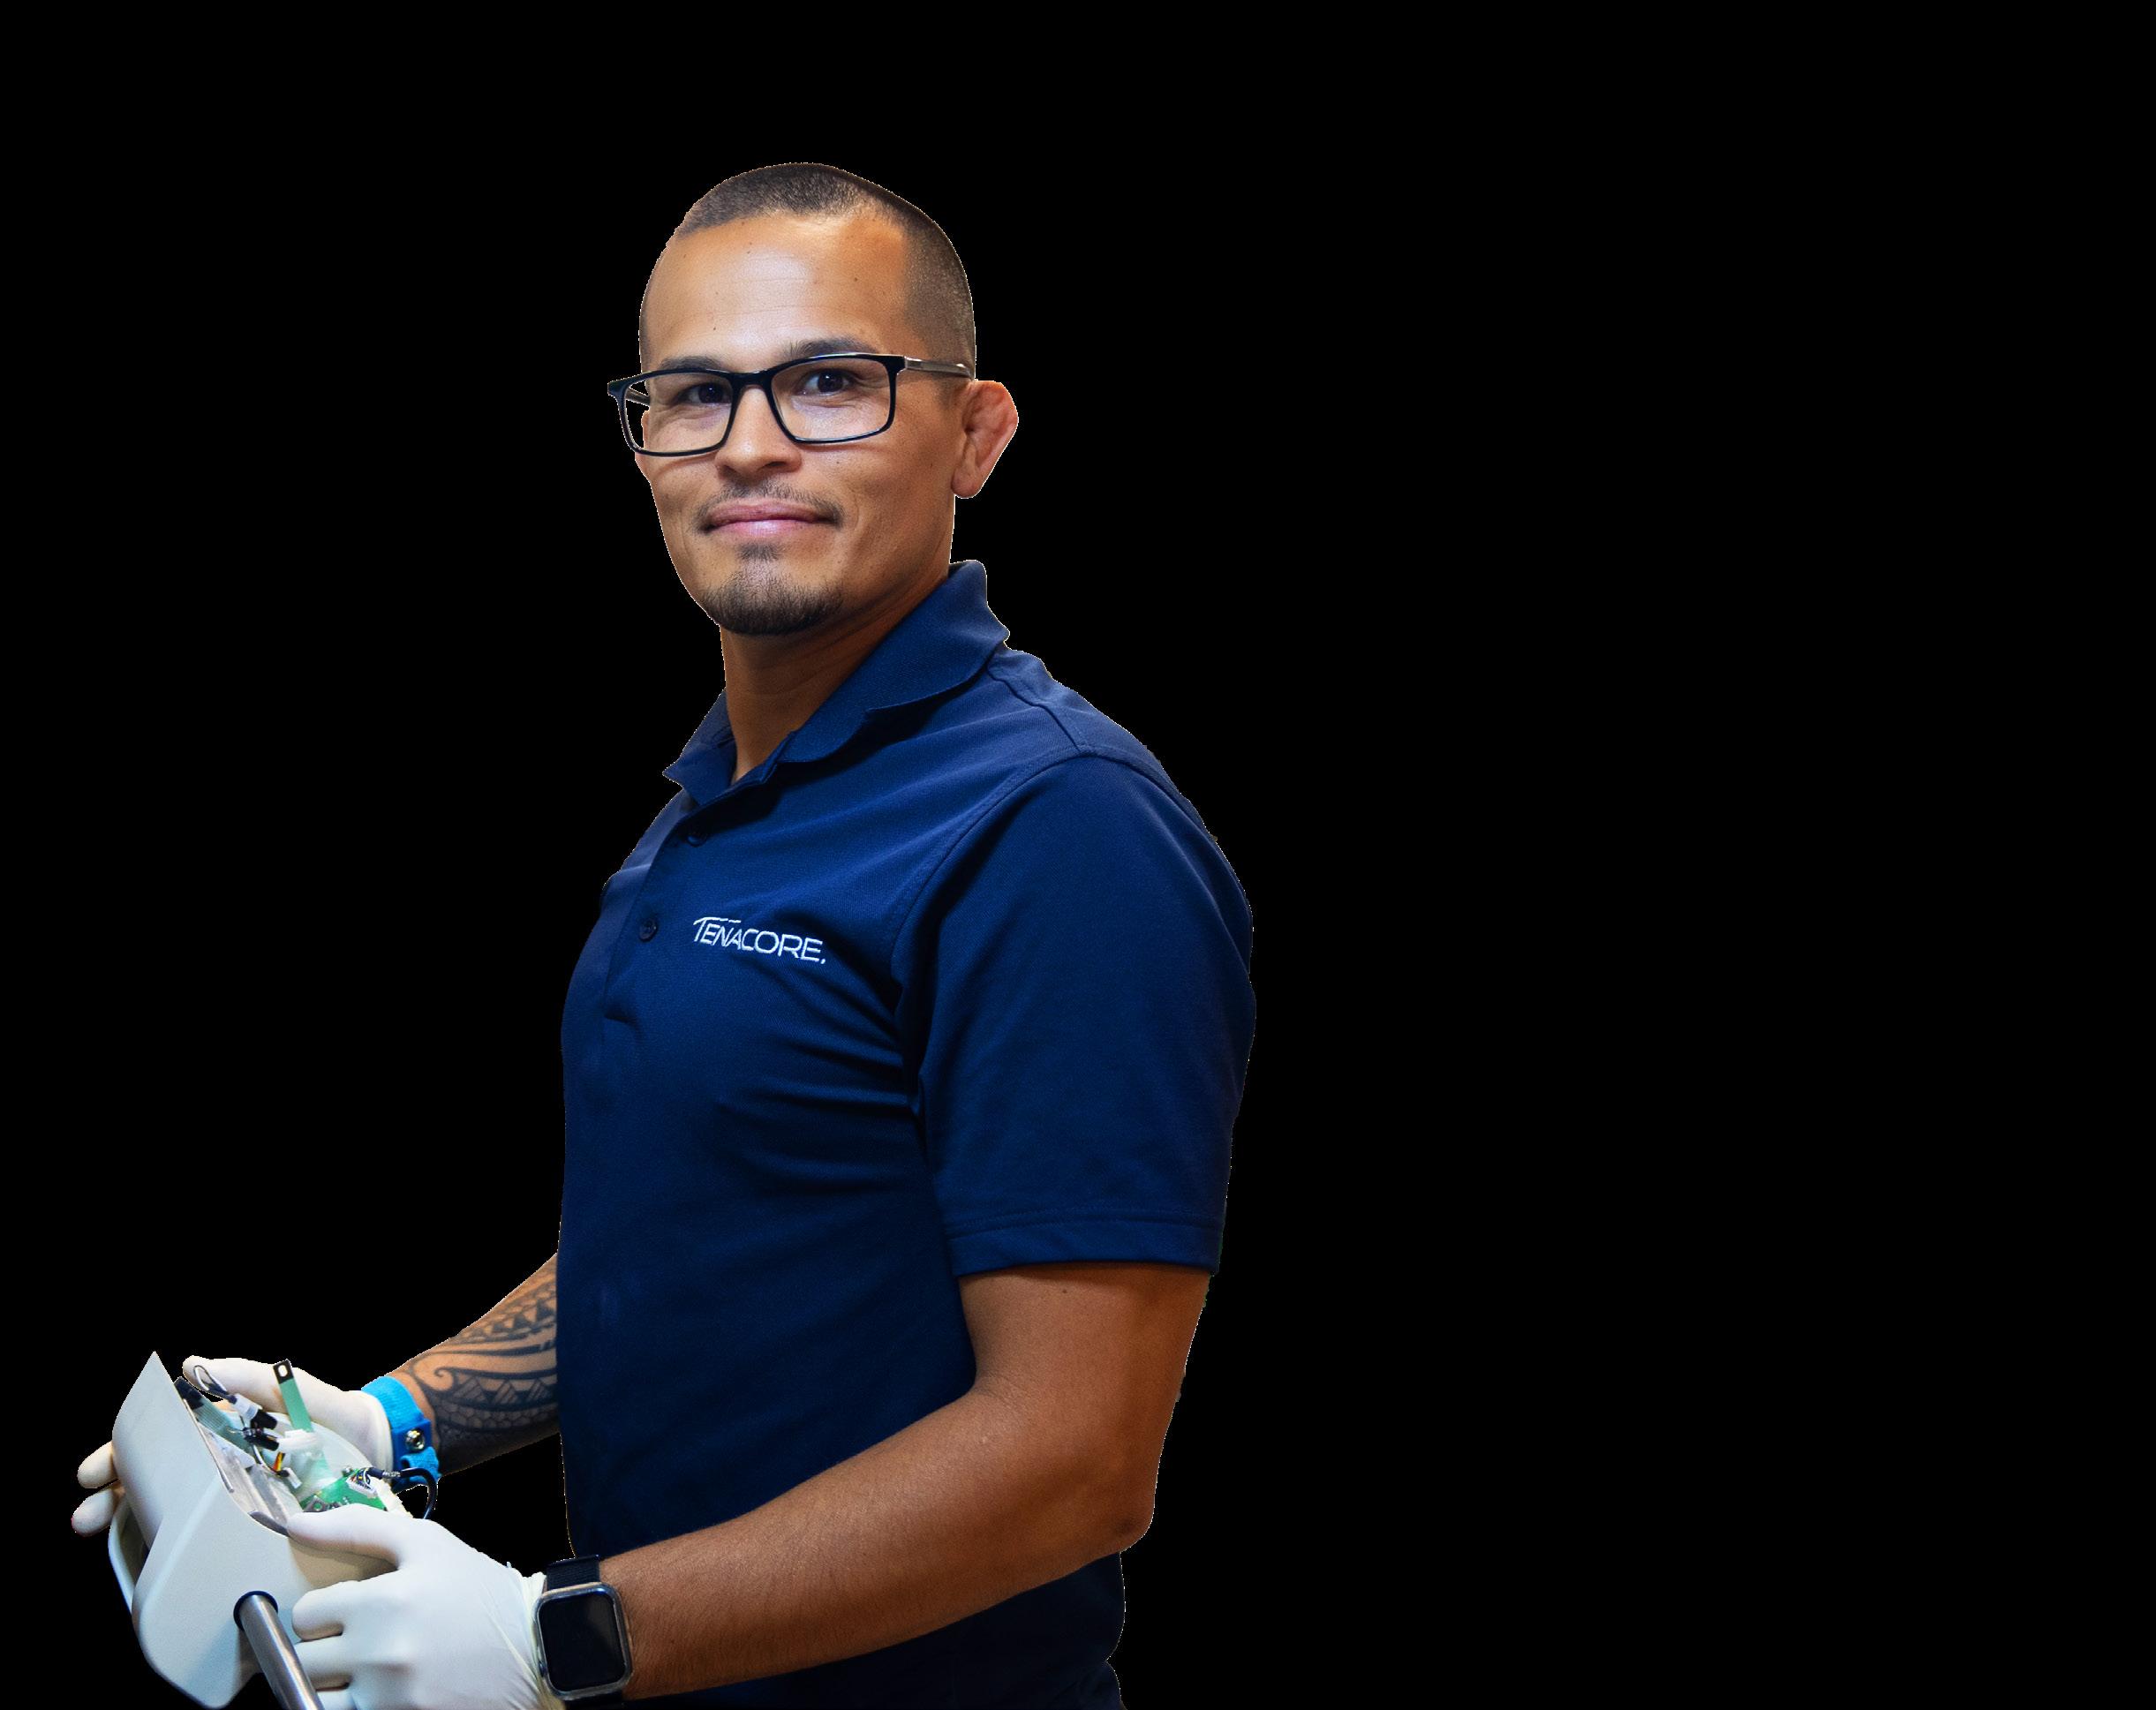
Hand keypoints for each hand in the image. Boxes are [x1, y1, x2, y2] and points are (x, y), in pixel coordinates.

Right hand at [72, 1354, 392, 1537]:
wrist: (377, 1451)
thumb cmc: (334, 1415)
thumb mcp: (295, 1389)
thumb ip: (251, 1378)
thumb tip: (197, 1364)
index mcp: (217, 1431)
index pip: (155, 1441)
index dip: (121, 1454)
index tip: (98, 1470)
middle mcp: (215, 1465)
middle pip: (149, 1479)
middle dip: (111, 1494)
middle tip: (88, 1514)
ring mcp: (229, 1497)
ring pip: (165, 1510)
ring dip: (127, 1521)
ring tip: (101, 1531)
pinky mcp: (249, 1525)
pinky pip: (202, 1536)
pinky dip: (171, 1545)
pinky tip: (152, 1557)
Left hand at [284, 1503, 564, 1709]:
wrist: (537, 1644)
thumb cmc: (478, 1591)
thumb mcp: (426, 1543)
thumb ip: (357, 1527)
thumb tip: (295, 1523)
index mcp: (381, 1602)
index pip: (305, 1614)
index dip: (322, 1611)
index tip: (345, 1612)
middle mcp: (378, 1653)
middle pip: (302, 1660)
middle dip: (322, 1649)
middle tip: (353, 1642)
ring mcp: (388, 1698)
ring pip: (312, 1698)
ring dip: (328, 1685)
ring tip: (357, 1673)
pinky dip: (352, 1706)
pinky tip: (377, 1691)